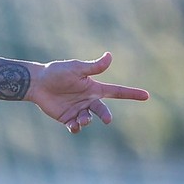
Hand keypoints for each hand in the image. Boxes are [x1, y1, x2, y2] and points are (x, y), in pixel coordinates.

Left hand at [29, 52, 149, 133]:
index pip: (116, 91)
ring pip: (88, 119)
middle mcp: (88, 100)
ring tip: (81, 120)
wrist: (38, 83)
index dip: (131, 94)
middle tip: (107, 120)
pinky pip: (75, 126)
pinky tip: (73, 126)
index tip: (146, 96)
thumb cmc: (57, 72)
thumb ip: (93, 67)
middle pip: (102, 109)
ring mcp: (78, 109)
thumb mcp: (76, 68)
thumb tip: (110, 56)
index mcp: (94, 88)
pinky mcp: (66, 118)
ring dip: (86, 120)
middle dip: (105, 114)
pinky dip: (76, 127)